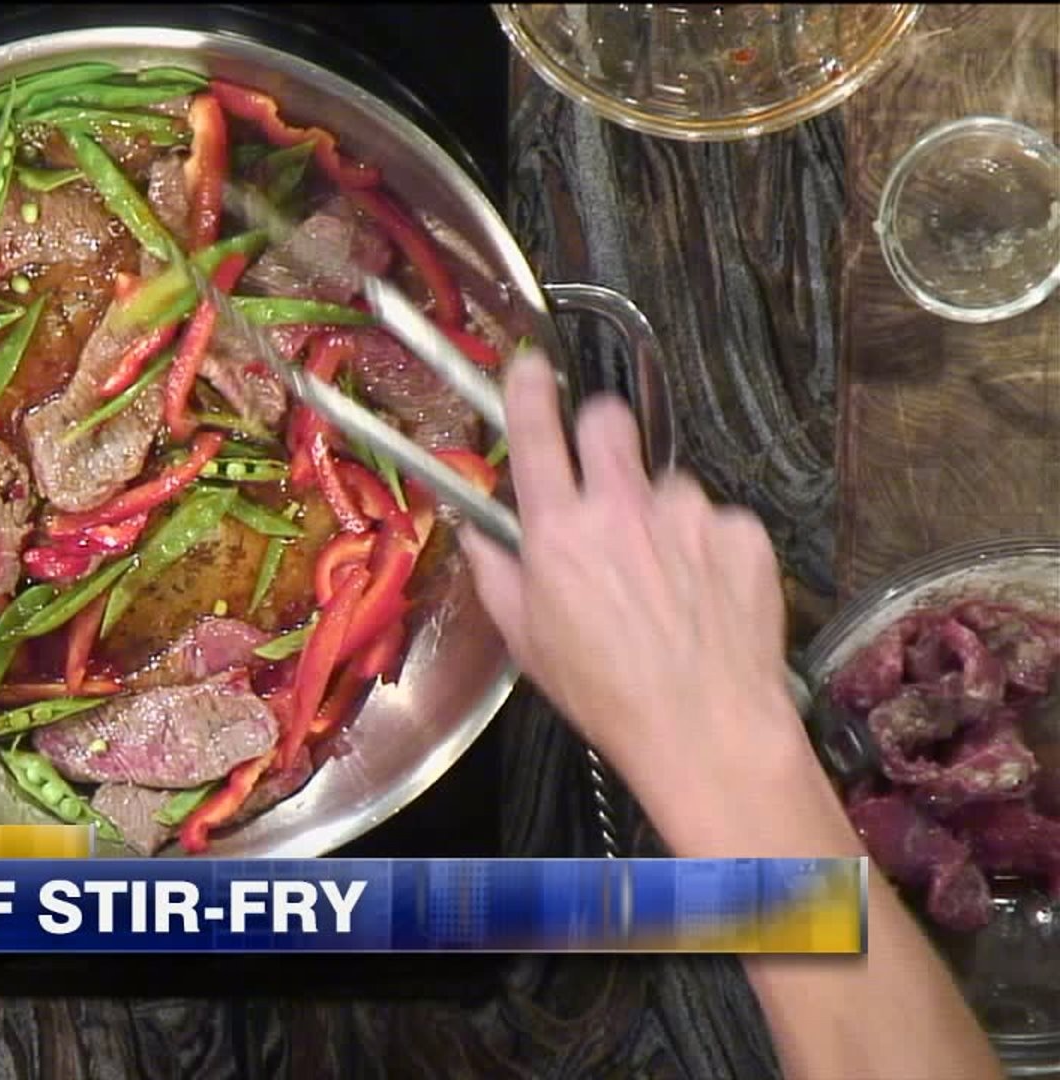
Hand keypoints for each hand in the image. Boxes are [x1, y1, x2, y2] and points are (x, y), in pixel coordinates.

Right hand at [460, 351, 801, 807]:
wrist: (707, 727)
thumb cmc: (605, 693)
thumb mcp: (526, 640)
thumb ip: (497, 573)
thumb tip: (479, 532)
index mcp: (560, 530)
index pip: (536, 432)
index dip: (527, 389)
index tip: (528, 365)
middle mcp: (623, 505)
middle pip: (609, 419)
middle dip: (602, 434)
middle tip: (605, 478)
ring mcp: (689, 512)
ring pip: (667, 484)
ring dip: (660, 515)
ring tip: (665, 580)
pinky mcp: (742, 531)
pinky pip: (717, 521)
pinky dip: (707, 549)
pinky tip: (703, 596)